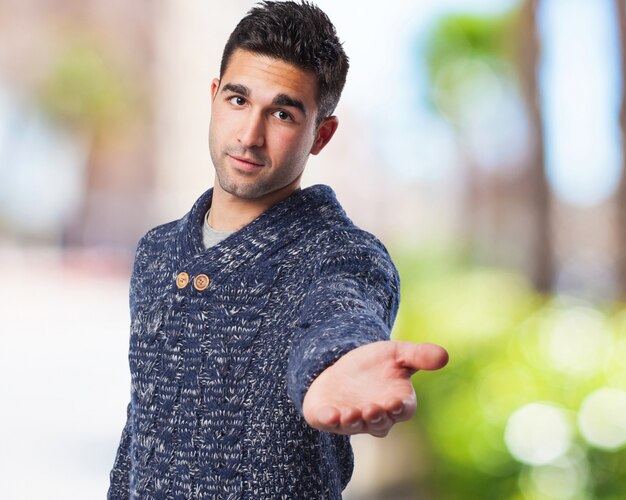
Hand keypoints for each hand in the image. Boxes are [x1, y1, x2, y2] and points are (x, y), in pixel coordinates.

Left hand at [302, 341, 447, 436]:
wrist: (342, 364)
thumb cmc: (375, 363)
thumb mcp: (396, 353)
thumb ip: (419, 355)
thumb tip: (445, 355)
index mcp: (396, 402)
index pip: (403, 410)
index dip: (399, 408)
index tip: (395, 402)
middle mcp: (375, 416)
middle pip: (379, 423)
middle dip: (376, 417)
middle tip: (372, 409)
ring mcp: (351, 419)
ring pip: (354, 426)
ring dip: (352, 421)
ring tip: (349, 413)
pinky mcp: (328, 417)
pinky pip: (328, 423)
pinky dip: (328, 420)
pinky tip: (328, 414)